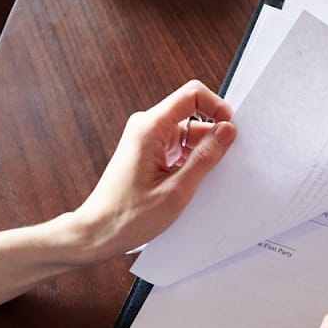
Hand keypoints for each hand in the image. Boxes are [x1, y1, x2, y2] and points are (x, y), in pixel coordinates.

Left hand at [65, 81, 235, 259]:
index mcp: (149, 128)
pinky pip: (177, 146)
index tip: (230, 130)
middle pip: (192, 115)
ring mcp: (146, 139)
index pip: (192, 94)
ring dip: (200, 153)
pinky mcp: (147, 152)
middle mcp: (146, 127)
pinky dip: (189, 161)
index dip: (217, 107)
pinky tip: (188, 184)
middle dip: (211, 137)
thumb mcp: (177, 191)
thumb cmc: (128, 217)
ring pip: (187, 133)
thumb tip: (227, 131)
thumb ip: (205, 157)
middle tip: (219, 166)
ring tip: (199, 182)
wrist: (96, 233)